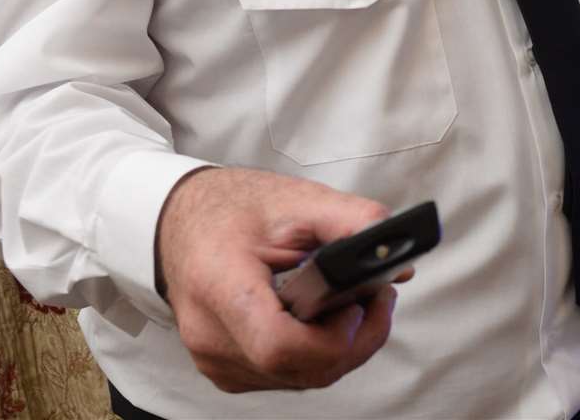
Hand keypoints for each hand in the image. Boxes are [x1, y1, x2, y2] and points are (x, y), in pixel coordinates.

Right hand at [155, 166, 411, 392]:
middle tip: (376, 297)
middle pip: (298, 369)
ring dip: (340, 348)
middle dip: (353, 340)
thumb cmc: (232, 210)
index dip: (332, 337)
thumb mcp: (297, 199)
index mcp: (220, 286)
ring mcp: (216, 360)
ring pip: (299, 379)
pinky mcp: (227, 369)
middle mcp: (212, 335)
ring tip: (354, 301)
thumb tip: (398, 262)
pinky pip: (286, 376)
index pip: (279, 345)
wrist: (181, 222)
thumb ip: (352, 223)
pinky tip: (325, 318)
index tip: (359, 304)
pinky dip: (316, 353)